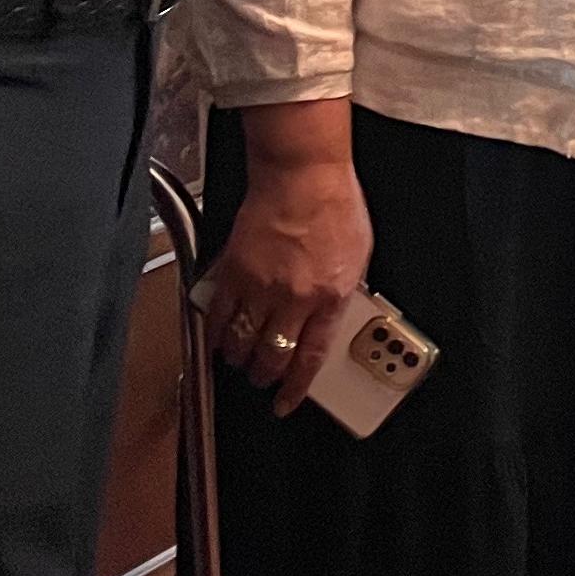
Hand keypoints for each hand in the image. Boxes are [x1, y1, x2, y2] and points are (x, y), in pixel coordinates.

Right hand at [202, 118, 372, 413]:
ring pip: (242, 342)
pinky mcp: (234, 271)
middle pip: (272, 356)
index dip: (296, 388)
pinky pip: (219, 315)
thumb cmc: (334, 205)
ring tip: (240, 359)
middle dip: (264, 375)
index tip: (287, 401)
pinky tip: (218, 336)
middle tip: (261, 377)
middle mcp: (295, 297)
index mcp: (331, 296)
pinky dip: (216, 332)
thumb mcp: (359, 256)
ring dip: (239, 357)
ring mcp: (262, 286)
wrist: (304, 174)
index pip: (311, 358)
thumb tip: (332, 316)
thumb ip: (343, 291)